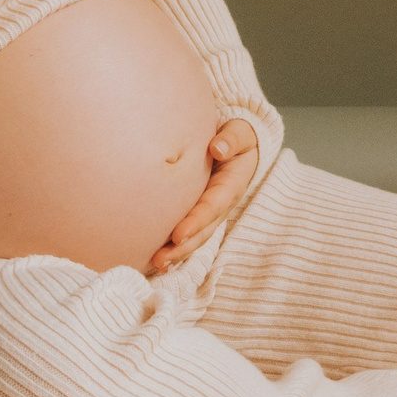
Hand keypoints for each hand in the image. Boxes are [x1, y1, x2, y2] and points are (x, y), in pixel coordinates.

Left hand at [145, 120, 259, 276]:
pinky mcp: (199, 214)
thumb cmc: (237, 137)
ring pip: (196, 237)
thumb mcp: (240, 133)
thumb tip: (218, 148)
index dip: (197, 221)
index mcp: (231, 185)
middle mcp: (221, 204)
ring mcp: (211, 212)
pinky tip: (156, 260)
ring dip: (177, 253)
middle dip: (183, 246)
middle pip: (203, 230)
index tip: (178, 234)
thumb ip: (232, 139)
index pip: (212, 206)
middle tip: (161, 258)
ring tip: (156, 263)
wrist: (240, 144)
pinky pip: (188, 234)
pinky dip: (174, 248)